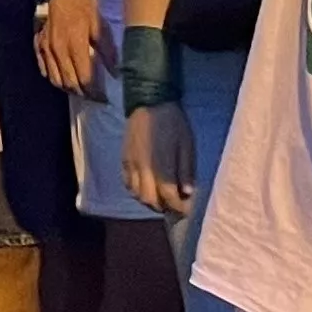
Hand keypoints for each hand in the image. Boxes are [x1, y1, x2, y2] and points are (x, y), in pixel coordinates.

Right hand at [36, 0, 109, 94]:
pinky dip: (55, 78)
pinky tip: (65, 78)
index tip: (104, 98)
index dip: (94, 92)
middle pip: (69, 82)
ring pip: (55, 79)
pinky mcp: (39, 47)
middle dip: (83, 94)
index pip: (84, 78)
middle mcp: (58, 50)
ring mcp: (46, 49)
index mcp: (75, 44)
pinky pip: (44, 70)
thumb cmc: (84, 9)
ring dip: (68, 89)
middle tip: (94, 98)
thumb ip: (108, 50)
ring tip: (81, 91)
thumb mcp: (101, 26)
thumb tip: (116, 73)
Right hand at [121, 101, 196, 217]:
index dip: (179, 207)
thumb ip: (186, 170)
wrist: (150, 103)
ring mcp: (131, 165)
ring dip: (149, 202)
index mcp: (162, 165)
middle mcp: (143, 169)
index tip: (187, 209)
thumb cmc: (174, 123)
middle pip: (150, 200)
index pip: (169, 196)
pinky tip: (146, 188)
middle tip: (174, 207)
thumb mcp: (187, 145)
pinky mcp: (123, 159)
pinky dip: (136, 191)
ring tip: (161, 199)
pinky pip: (127, 183)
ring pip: (136, 194)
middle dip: (164, 208)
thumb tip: (187, 192)